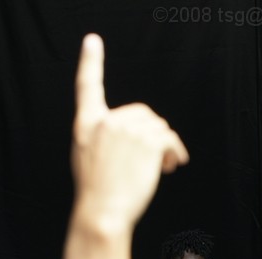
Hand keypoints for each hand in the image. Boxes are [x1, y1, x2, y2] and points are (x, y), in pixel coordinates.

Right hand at [71, 34, 188, 227]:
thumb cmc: (97, 193)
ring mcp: (127, 129)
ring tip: (163, 167)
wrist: (103, 213)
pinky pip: (169, 138)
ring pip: (158, 127)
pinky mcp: (147, 141)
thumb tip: (138, 134)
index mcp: (87, 125)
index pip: (87, 88)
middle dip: (152, 134)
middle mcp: (106, 122)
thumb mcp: (88, 159)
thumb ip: (104, 138)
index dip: (90, 62)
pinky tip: (172, 166)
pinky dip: (174, 152)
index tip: (92, 42)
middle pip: (141, 113)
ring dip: (165, 146)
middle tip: (159, 158)